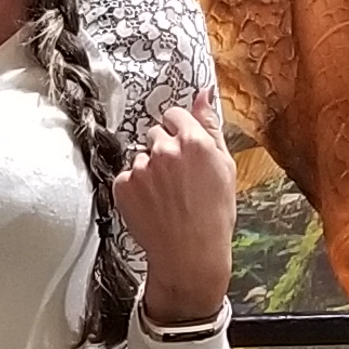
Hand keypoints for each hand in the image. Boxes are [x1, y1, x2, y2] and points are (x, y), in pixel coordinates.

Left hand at [110, 94, 236, 326]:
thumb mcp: (225, 167)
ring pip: (140, 156)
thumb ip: (211, 126)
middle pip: (155, 133)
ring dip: (149, 169)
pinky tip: (152, 204)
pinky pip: (126, 175)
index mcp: (194, 141)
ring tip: (165, 196)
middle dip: (163, 149)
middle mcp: (165, 150)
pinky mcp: (123, 185)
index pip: (175, 115)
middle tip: (176, 178)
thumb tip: (203, 94)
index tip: (183, 149)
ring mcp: (141, 167)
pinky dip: (135, 187)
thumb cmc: (214, 214)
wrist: (190, 254)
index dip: (179, 132)